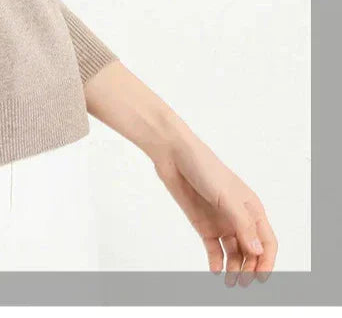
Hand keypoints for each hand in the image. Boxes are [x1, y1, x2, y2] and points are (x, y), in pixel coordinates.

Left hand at [151, 130, 277, 285]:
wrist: (174, 155)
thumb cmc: (204, 167)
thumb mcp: (226, 196)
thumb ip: (242, 224)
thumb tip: (258, 251)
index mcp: (252, 209)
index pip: (267, 242)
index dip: (267, 261)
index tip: (261, 278)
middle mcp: (239, 218)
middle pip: (251, 252)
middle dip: (250, 269)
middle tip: (242, 284)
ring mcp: (221, 222)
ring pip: (233, 253)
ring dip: (234, 269)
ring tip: (229, 283)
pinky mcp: (203, 224)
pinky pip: (214, 249)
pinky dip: (216, 261)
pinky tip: (215, 270)